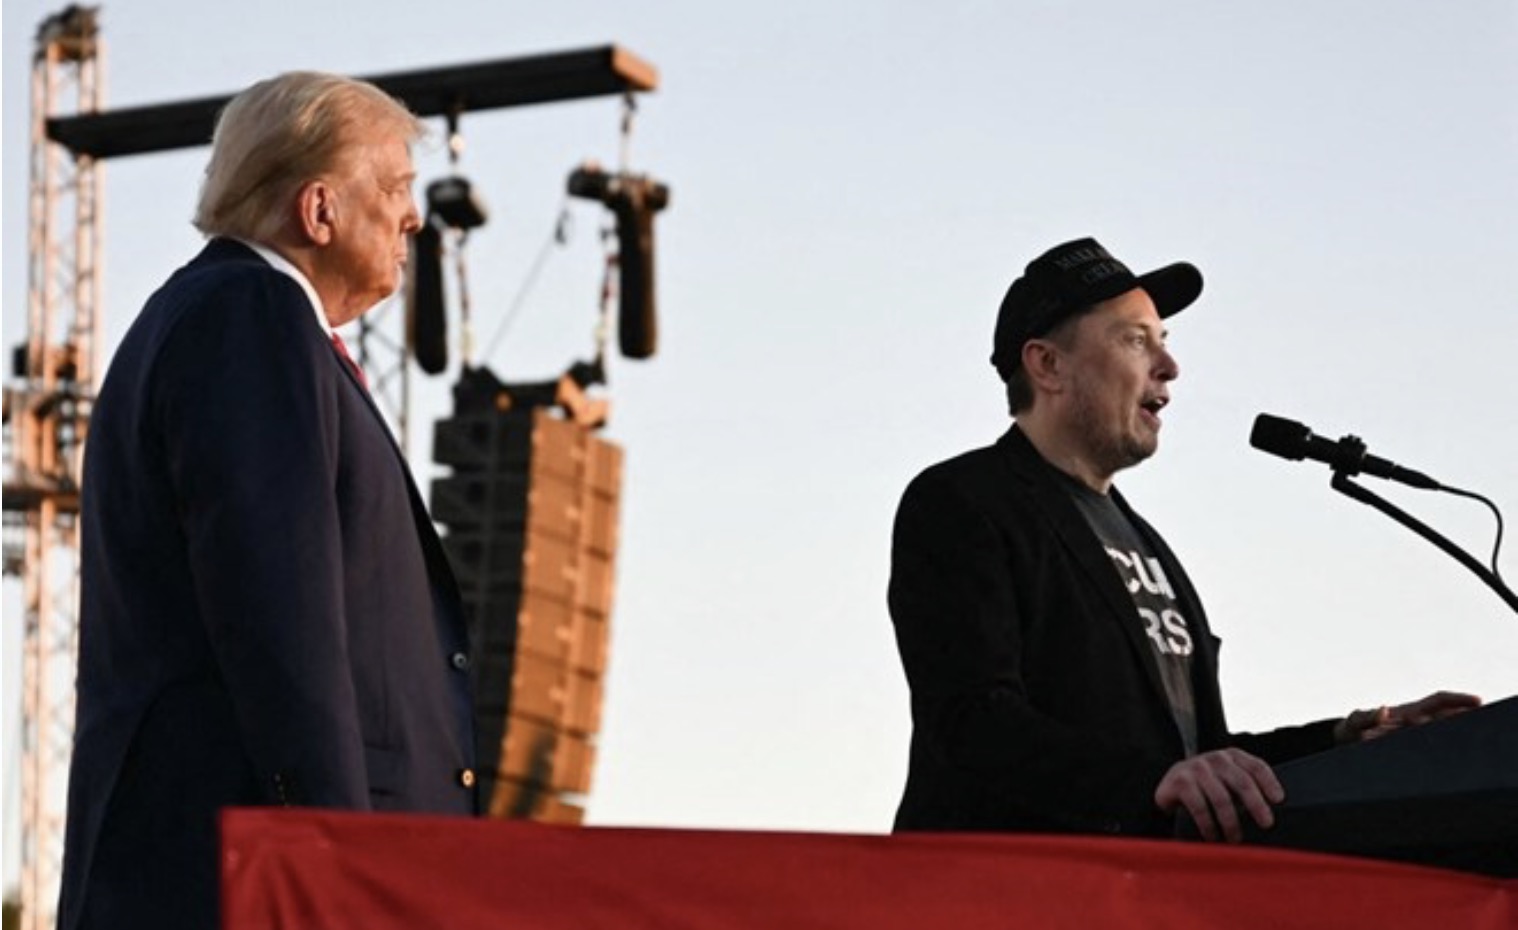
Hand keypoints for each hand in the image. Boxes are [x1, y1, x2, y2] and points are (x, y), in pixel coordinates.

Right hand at [1154, 748, 1282, 843]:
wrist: (1170, 785)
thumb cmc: (1208, 788)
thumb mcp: (1228, 781)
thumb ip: (1247, 788)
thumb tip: (1272, 815)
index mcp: (1233, 756)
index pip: (1256, 766)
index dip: (1269, 782)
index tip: (1279, 800)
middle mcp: (1216, 758)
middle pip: (1242, 781)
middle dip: (1256, 804)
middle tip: (1266, 823)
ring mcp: (1196, 768)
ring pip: (1221, 797)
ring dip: (1231, 822)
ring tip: (1235, 839)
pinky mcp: (1180, 781)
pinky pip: (1199, 806)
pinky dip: (1208, 824)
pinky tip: (1212, 836)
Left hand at [1335, 691, 1481, 743]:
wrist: (1344, 744)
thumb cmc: (1352, 729)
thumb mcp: (1354, 723)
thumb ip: (1365, 717)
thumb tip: (1385, 709)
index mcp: (1409, 712)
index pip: (1439, 701)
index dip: (1458, 700)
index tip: (1478, 702)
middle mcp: (1418, 724)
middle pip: (1450, 718)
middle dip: (1468, 719)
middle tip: (1486, 724)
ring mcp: (1417, 740)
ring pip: (1444, 736)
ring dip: (1457, 737)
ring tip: (1477, 742)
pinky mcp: (1412, 754)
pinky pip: (1430, 753)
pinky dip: (1442, 755)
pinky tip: (1454, 767)